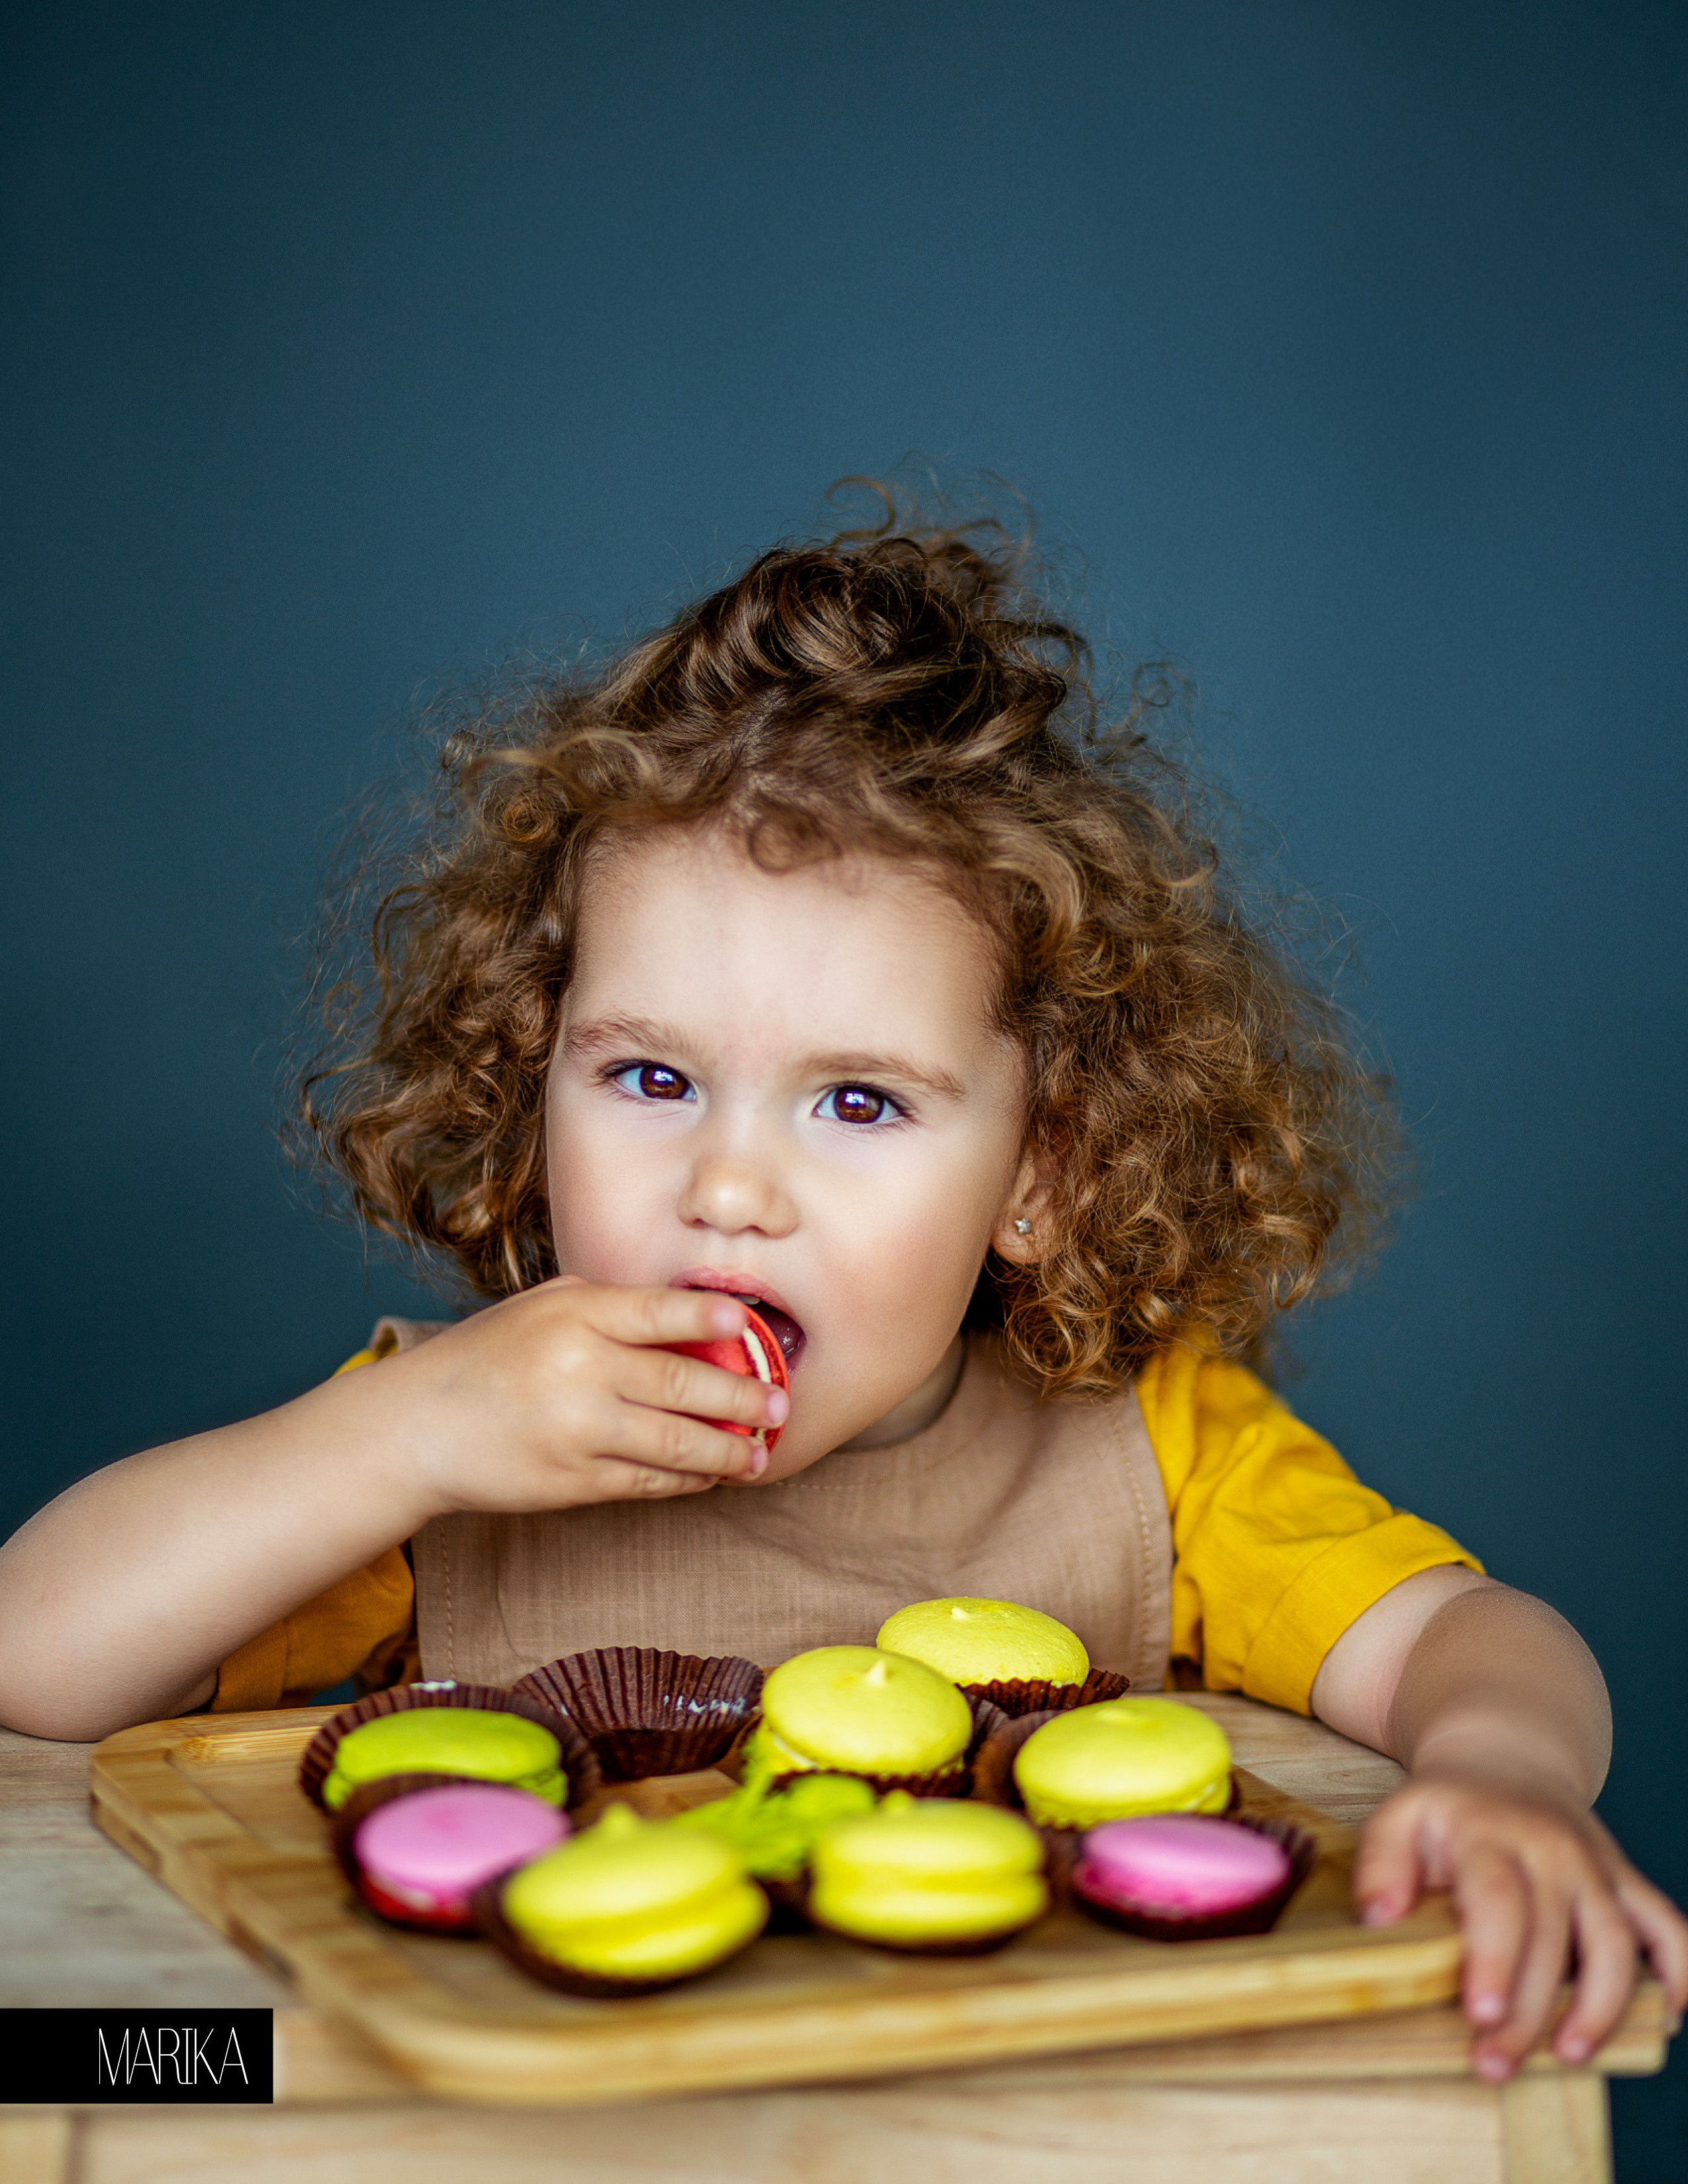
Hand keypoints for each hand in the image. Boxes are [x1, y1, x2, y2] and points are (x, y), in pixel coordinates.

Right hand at [347, 1278, 788, 1519]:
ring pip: (678, 1442)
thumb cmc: (490, 1357)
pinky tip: (710, 1475)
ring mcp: (580, 1430)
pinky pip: (650, 1481)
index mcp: (576, 1315)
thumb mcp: (544, 1308)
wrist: (420, 1427)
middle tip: (780, 1405)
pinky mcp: (575, 1481)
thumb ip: (613, 1307)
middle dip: (745, 1397)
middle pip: (686, 1382)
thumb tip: (695, 1320)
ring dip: (729, 1450)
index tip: (753, 1325)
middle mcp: (582, 1369)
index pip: (662, 1312)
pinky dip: (689, 1480)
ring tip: (759, 1452)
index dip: (716, 1318)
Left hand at [1355, 1771, 1687, 2078]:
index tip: (1479, 2014)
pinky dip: (1680, 1971)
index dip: (1493, 1961)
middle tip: (1495, 2063)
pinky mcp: (1625, 1880)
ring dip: (1600, 2006)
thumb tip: (1379, 1917)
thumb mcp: (1399, 1816)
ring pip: (1616, 1942)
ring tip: (1568, 2054)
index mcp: (1491, 1835)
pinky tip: (1669, 2016)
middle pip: (1553, 1938)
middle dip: (1528, 2011)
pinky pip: (1667, 1925)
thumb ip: (1382, 1863)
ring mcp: (1596, 1866)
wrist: (1504, 1758)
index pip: (1499, 1901)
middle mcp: (1552, 1850)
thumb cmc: (1448, 1806)